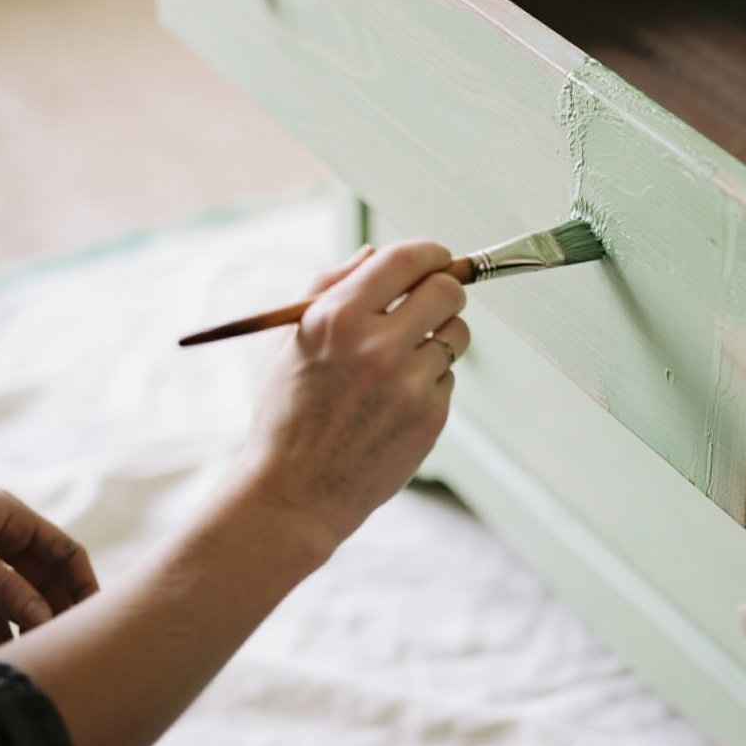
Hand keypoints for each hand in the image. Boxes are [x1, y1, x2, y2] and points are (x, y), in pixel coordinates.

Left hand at [0, 472, 98, 646]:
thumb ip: (2, 583)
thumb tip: (43, 616)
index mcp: (12, 518)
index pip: (64, 551)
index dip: (82, 581)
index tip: (93, 616)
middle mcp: (0, 537)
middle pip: (43, 576)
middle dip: (56, 607)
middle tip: (68, 644)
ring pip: (16, 593)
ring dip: (27, 620)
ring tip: (38, 651)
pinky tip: (1, 648)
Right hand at [227, 239, 469, 557]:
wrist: (295, 491)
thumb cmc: (289, 412)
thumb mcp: (292, 340)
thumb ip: (330, 289)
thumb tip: (373, 255)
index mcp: (337, 316)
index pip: (406, 260)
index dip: (431, 253)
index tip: (436, 258)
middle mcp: (376, 344)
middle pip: (447, 291)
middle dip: (446, 290)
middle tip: (435, 302)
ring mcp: (408, 382)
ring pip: (456, 334)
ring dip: (440, 338)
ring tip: (407, 360)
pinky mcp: (429, 415)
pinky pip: (448, 377)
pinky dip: (430, 382)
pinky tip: (395, 403)